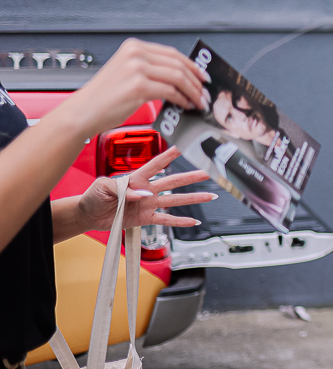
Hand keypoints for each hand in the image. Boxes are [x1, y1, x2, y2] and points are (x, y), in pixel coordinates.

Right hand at [59, 38, 208, 138]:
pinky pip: (170, 92)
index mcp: (133, 47)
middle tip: (205, 94)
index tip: (203, 77)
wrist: (83, 112)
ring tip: (199, 102)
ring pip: (178, 78)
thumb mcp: (127, 73)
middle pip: (178, 65)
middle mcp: (135, 53)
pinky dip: (182, 100)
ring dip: (193, 92)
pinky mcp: (137, 86)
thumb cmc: (105, 97)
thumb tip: (181, 77)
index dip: (192, 66)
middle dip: (196, 81)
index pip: (172, 53)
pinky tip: (185, 106)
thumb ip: (151, 69)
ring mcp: (136, 68)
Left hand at [78, 147, 215, 230]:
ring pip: (175, 200)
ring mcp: (148, 204)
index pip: (156, 164)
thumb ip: (123, 189)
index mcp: (136, 178)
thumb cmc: (93, 197)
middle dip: (191, 176)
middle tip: (206, 172)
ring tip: (208, 196)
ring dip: (192, 198)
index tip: (184, 147)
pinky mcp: (145, 218)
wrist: (88, 215)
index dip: (170, 155)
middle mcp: (146, 190)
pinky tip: (192, 221)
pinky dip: (180, 221)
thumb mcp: (102, 187)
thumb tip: (144, 194)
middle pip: (173, 181)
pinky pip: (166, 220)